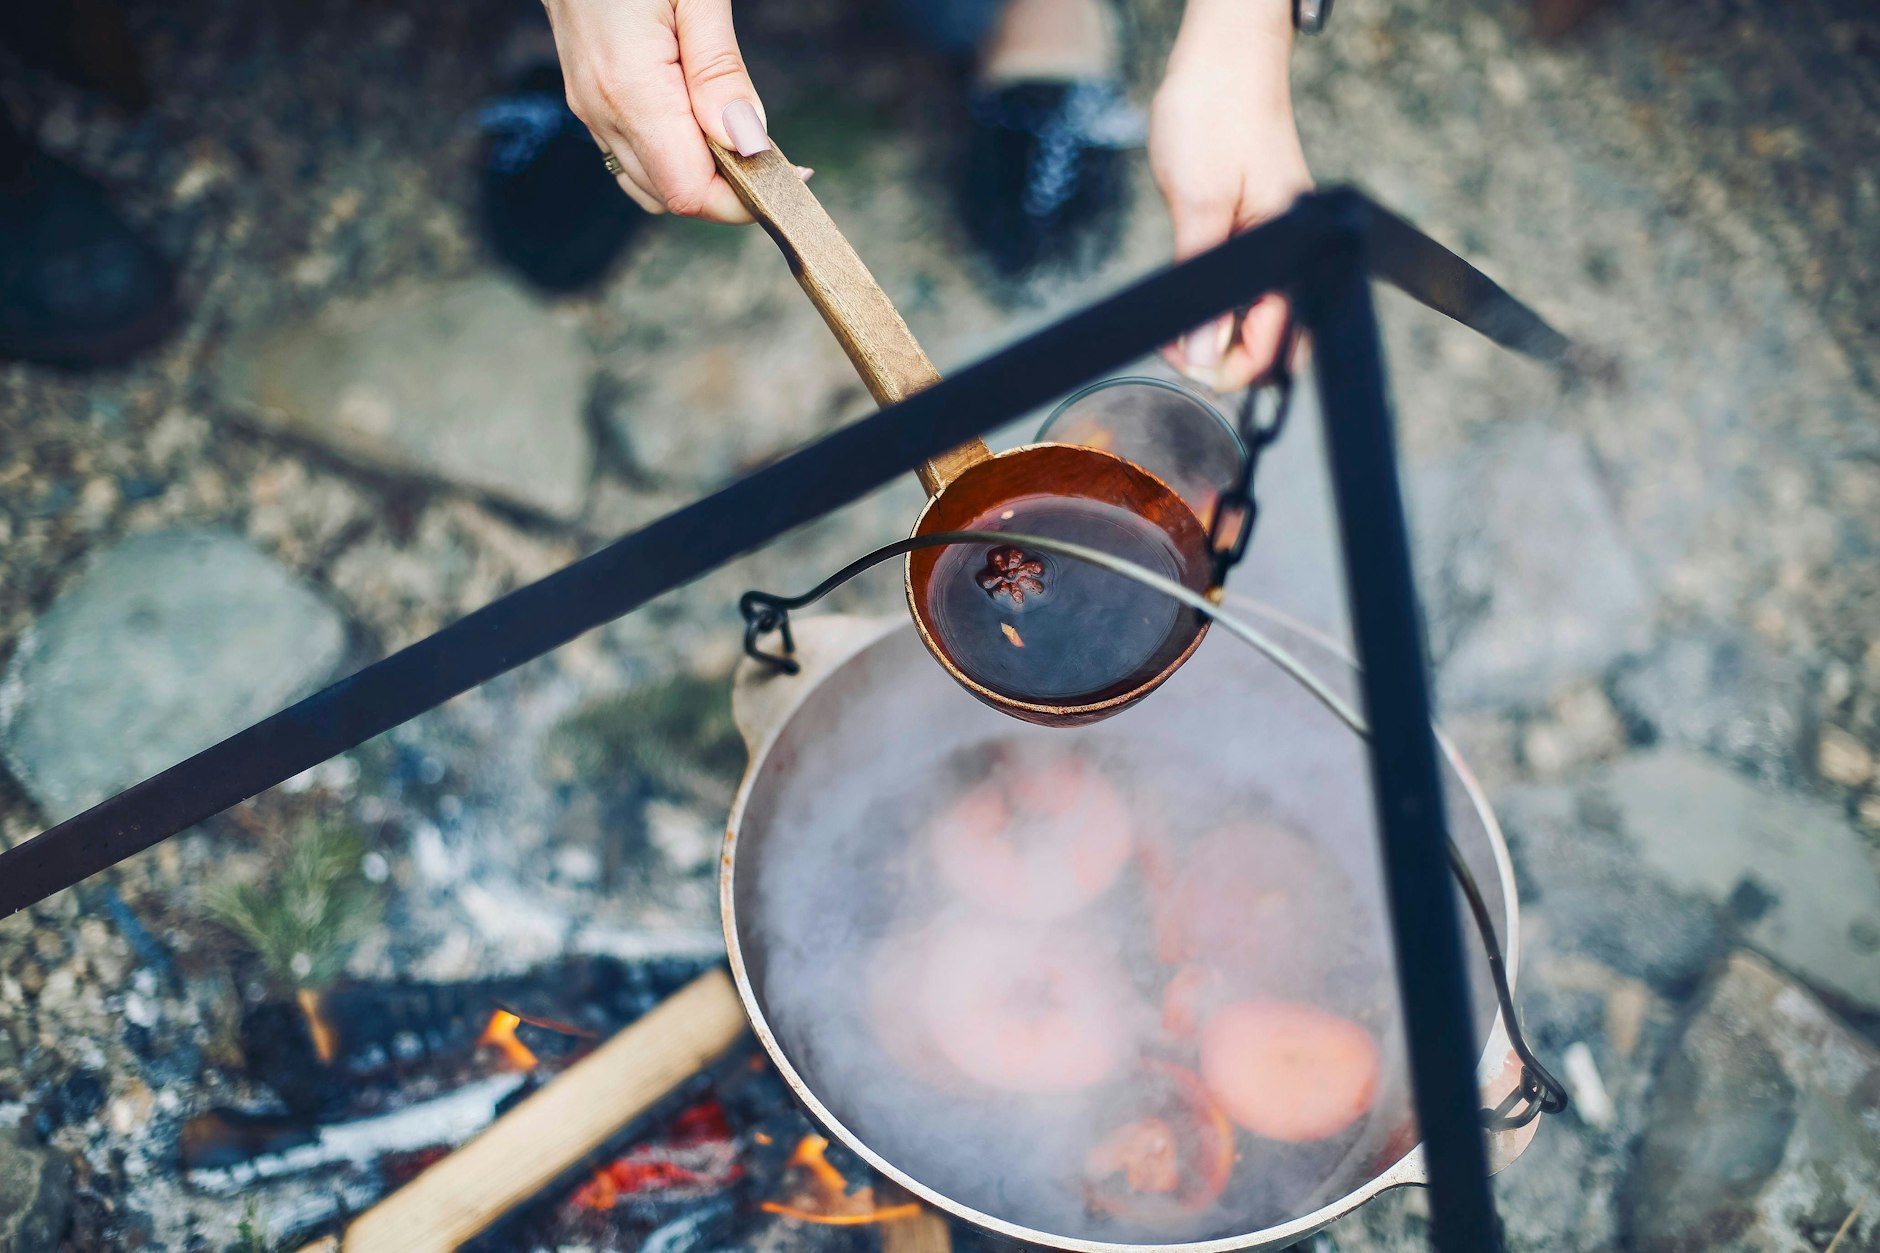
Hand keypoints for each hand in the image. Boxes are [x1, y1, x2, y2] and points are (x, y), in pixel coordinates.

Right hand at [544, 0, 775, 221]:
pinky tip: (703, 124)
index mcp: (630, 90)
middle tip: (778, 156)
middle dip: (729, 191)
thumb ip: (720, 71)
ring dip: (701, 177)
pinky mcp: (589, 97)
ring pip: (649, 184)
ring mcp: (589, 108)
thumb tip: (747, 142)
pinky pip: (633, 155)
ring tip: (740, 136)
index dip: (743, 200)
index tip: (790, 175)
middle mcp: (602, 110)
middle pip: (671, 196)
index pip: (689, 191)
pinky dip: (673, 157)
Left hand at [1150, 0, 1312, 390]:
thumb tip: (1202, 352)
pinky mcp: (1257, 225)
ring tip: (1179, 334)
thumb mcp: (1199, 204)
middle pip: (1278, 337)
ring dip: (1222, 332)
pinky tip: (1194, 303)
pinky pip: (1248, 284)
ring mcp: (1277, 239)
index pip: (1276, 340)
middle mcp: (1294, 249)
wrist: (1222, 54)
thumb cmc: (1216, 112)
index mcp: (1294, 247)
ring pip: (1260, 313)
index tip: (1187, 369)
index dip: (1231, 369)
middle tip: (1179, 358)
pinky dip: (1222, 304)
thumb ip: (1204, 285)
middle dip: (1231, 361)